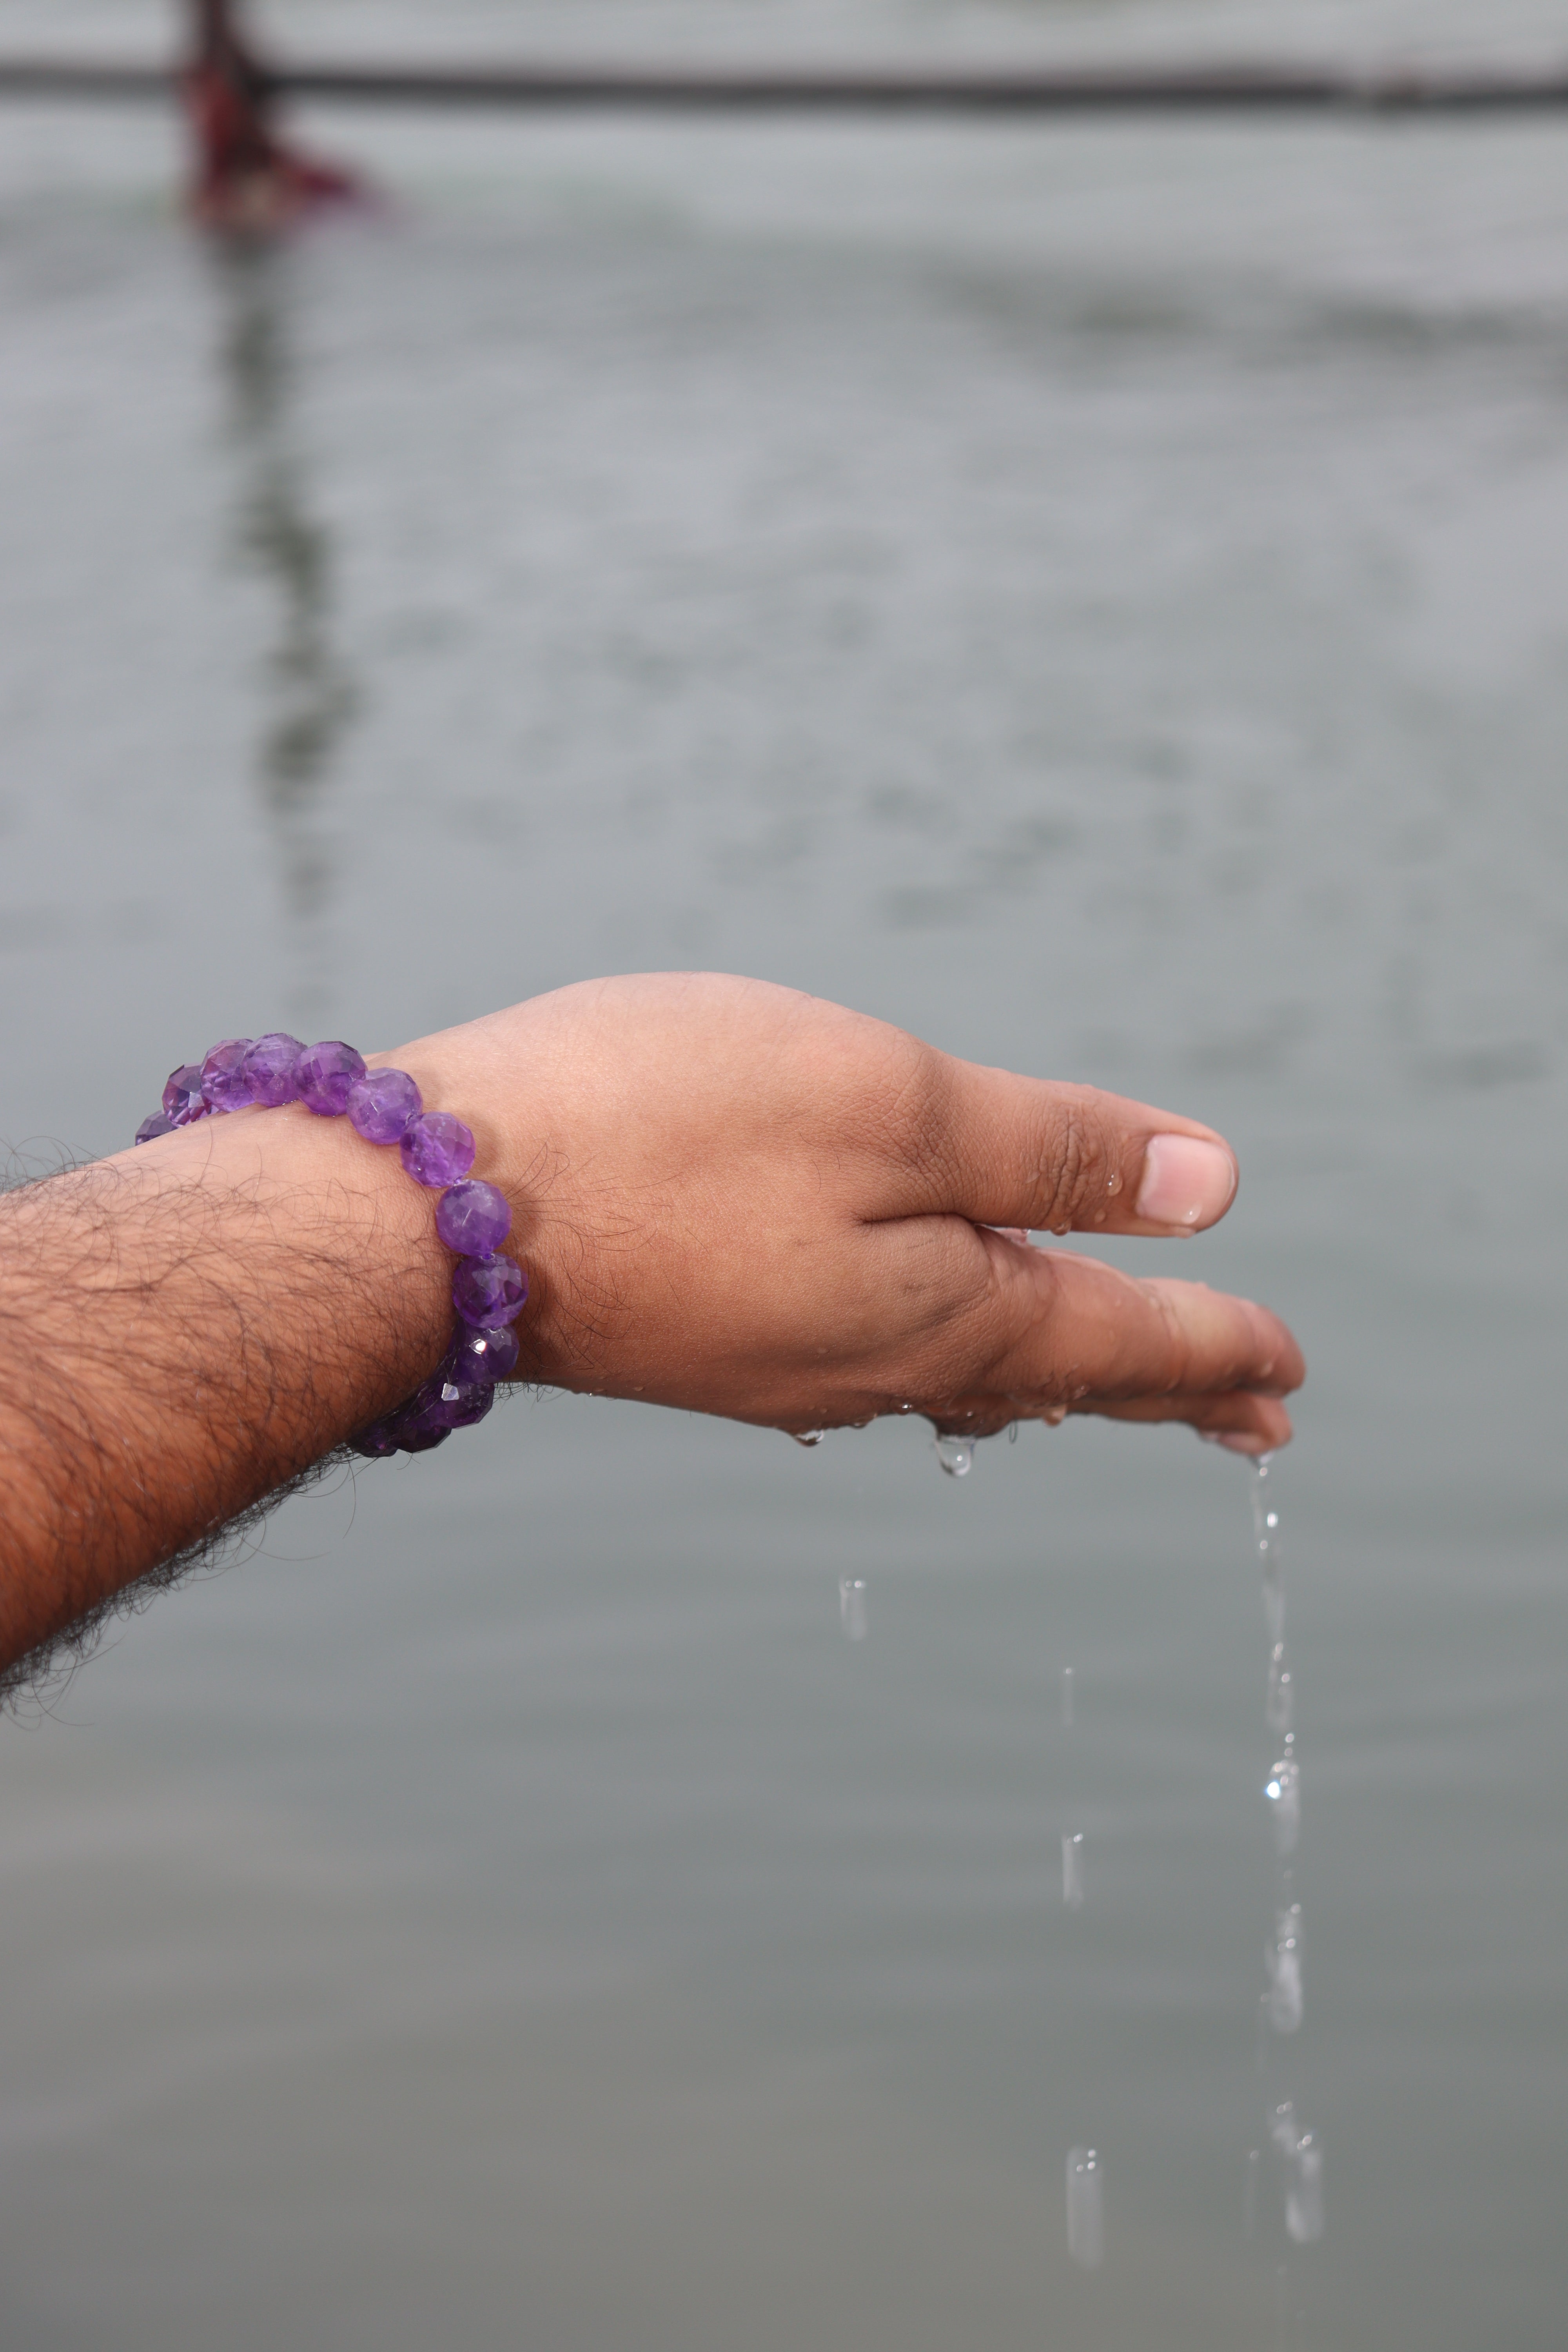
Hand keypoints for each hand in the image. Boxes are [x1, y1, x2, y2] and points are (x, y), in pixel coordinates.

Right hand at [390, 974, 1301, 1453]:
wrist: (419, 1212)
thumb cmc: (658, 1126)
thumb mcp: (889, 1103)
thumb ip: (1048, 1149)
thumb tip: (1207, 1187)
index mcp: (946, 1308)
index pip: (1125, 1341)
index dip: (1220, 1348)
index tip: (1290, 1377)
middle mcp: (874, 1362)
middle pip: (1054, 1372)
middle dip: (1158, 1383)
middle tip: (1245, 1418)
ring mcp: (780, 1360)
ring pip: (961, 1371)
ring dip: (1056, 1371)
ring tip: (1106, 1379)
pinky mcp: (704, 1337)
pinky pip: (870, 1362)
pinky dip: (944, 1356)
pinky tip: (923, 1352)